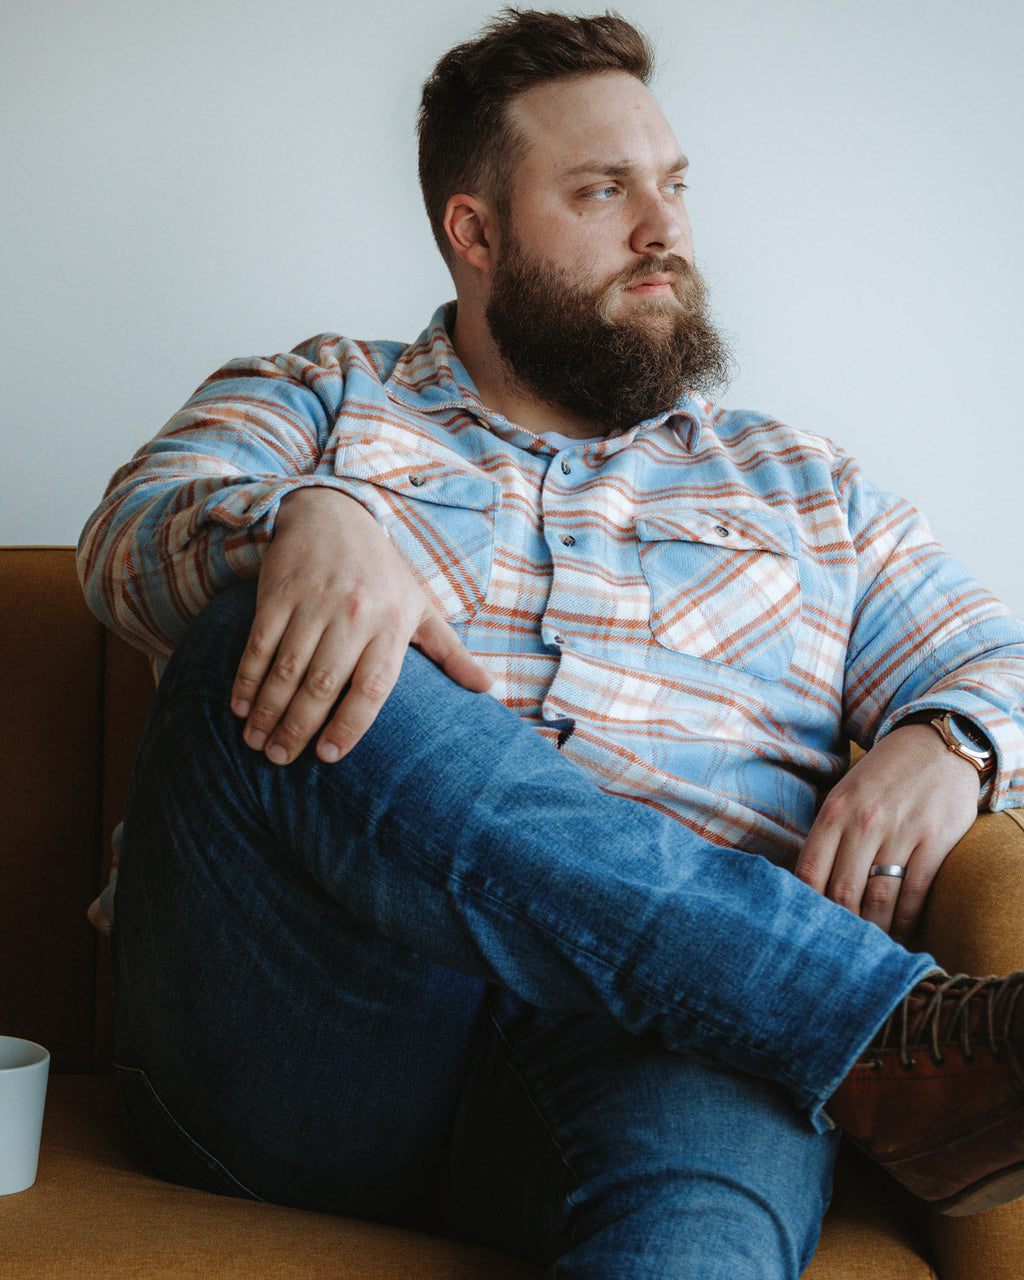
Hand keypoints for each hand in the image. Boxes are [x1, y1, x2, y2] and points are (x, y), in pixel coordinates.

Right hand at [230, 487, 492, 764]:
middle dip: (299, 727)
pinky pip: (260, 643)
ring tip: (256, 743)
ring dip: (268, 711)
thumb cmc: (381, 572)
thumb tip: (487, 687)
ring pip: (287, 669)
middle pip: (324, 684)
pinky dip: (247, 678)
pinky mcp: (278, 592)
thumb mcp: (420, 605)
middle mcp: (355, 613)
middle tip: (280, 760)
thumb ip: (449, 651)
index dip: (350, 724)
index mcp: (392, 623)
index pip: (373, 686)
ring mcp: (314, 602)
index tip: (329, 756)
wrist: (333, 513)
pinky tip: (239, 707)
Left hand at [793, 723, 980, 943]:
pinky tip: (900, 935)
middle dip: (837, 927)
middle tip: (835, 952)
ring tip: (868, 952)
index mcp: (834, 812)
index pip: (809, 871)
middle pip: (842, 892)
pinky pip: (915, 892)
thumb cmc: (882, 777)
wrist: (936, 745)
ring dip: (872, 931)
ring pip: (878, 898)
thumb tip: (804, 884)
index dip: (804, 908)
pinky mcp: (936, 840)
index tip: (803, 931)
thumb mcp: (844, 794)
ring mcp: (901, 831)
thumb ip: (826, 835)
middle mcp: (864, 822)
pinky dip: (906, 921)